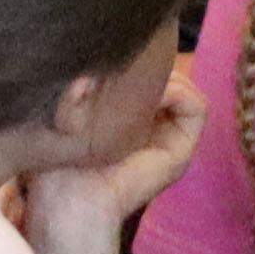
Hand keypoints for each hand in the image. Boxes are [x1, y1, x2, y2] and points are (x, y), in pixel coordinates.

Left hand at [28, 63, 203, 253]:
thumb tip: (98, 53)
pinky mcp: (180, 153)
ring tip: (141, 78)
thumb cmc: (57, 161)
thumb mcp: (70, 113)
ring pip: (187, 90)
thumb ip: (86, 85)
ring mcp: (171, 144)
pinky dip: (180, 92)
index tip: (122, 56)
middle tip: (131, 61)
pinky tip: (154, 91)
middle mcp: (155, 134)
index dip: (145, 63)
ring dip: (169, 76)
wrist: (65, 200)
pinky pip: (197, 108)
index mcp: (130, 127)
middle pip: (173, 81)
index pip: (153, 81)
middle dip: (157, 66)